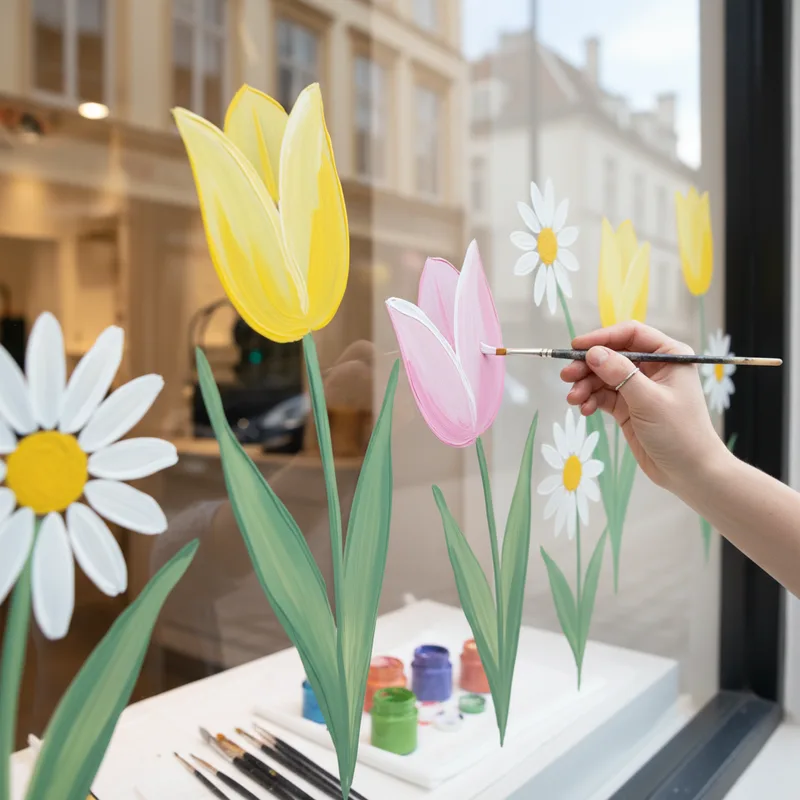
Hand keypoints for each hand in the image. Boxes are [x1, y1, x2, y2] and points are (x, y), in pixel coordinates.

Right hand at [560, 321, 727, 491]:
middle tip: (566, 376)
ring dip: (585, 385)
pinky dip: (591, 400)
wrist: (690, 473)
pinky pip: (603, 395)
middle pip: (612, 355)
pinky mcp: (628, 407)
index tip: (576, 347)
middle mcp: (653, 367)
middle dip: (588, 365)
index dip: (602, 337)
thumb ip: (620, 374)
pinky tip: (584, 410)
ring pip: (603, 376)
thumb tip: (593, 353)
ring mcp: (639, 387)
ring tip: (573, 399)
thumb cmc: (680, 432)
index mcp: (668, 355)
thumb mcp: (649, 400)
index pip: (631, 334)